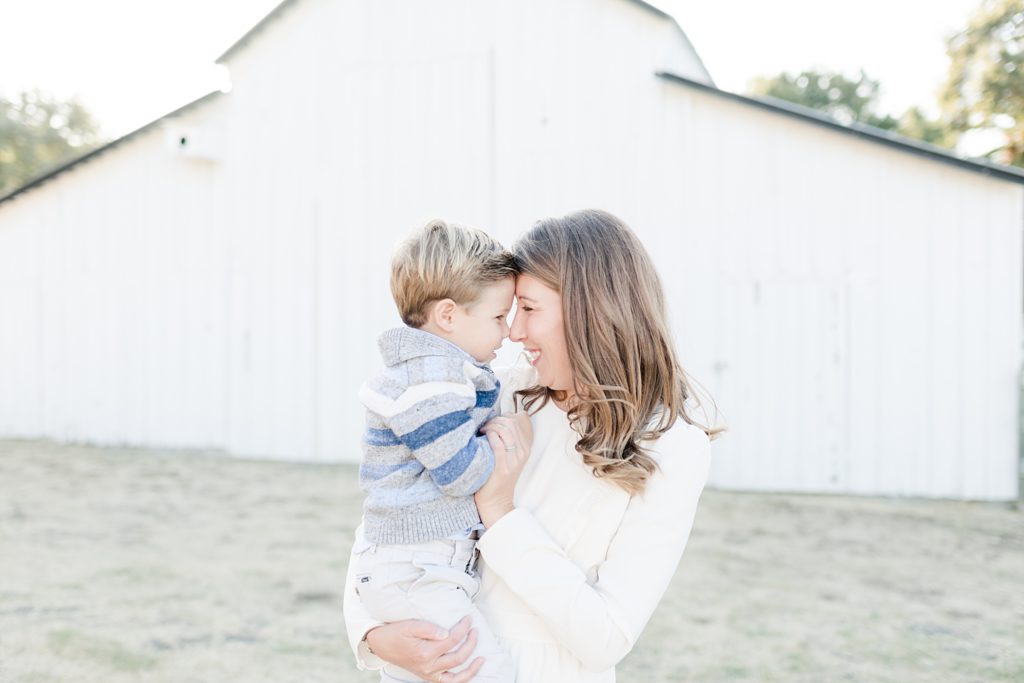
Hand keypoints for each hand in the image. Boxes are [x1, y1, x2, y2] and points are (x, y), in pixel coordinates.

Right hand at [364, 616, 483, 681]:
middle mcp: (429, 666)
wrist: (381, 645)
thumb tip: (447, 633)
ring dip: (471, 668)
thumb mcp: (410, 625)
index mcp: (425, 652)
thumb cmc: (396, 633)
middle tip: (475, 630)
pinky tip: (469, 671)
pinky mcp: (428, 676)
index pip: (452, 639)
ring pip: (457, 676)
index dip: (463, 628)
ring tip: (482, 658)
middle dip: (470, 643)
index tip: (468, 619)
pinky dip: (461, 679)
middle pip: (458, 657)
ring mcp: (429, 674)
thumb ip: (429, 628)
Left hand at [476, 412, 532, 527]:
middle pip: (512, 422)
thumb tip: (498, 417)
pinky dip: (489, 435)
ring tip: (483, 430)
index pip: (522, 419)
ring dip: (491, 425)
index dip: (507, 414)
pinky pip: (497, 443)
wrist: (496, 500)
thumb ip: (509, 437)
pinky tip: (483, 435)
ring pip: (505, 430)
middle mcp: (523, 452)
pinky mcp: (503, 467)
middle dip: (496, 419)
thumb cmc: (496, 474)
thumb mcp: (509, 454)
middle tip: (486, 425)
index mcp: (526, 447)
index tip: (497, 420)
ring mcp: (514, 460)